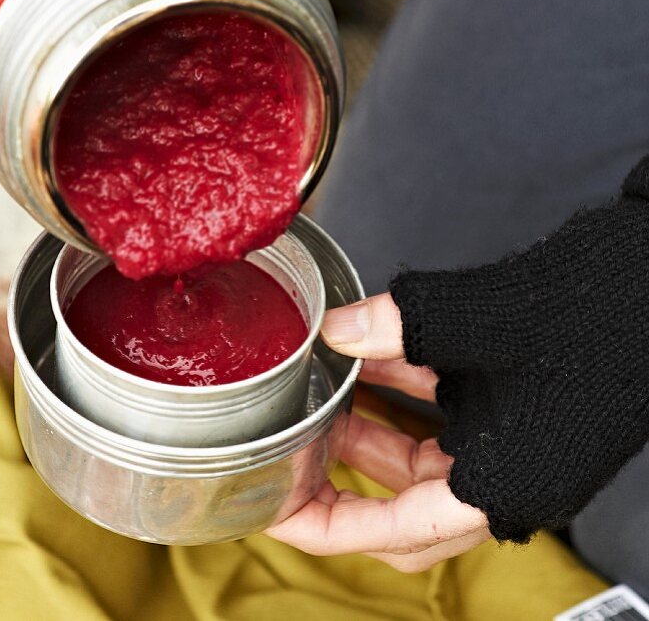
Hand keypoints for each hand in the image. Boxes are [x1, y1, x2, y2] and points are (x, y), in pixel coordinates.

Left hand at [266, 294, 489, 571]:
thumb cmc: (583, 325)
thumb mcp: (479, 321)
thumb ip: (398, 326)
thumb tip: (334, 329)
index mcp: (501, 487)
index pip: (395, 535)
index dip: (324, 527)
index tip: (274, 511)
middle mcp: (504, 483)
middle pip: (401, 512)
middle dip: (337, 488)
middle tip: (287, 463)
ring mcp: (509, 453)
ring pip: (417, 464)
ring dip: (363, 435)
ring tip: (316, 406)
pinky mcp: (512, 417)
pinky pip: (441, 423)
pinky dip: (400, 398)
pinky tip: (365, 362)